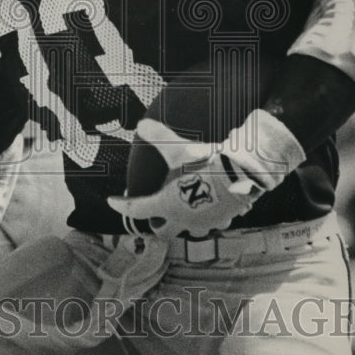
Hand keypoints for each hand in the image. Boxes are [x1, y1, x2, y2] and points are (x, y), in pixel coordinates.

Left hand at [108, 110, 303, 237]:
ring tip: (185, 205)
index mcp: (166, 206)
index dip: (120, 205)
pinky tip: (210, 203)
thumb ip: (158, 136)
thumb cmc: (206, 163)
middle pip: (162, 231)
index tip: (111, 201)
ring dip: (184, 220)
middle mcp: (183, 220)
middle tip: (155, 210)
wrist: (242, 172)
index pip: (135, 209)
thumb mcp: (179, 148)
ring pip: (189, 229)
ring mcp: (204, 223)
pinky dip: (208, 215)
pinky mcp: (223, 220)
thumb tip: (141, 123)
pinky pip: (212, 222)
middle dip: (158, 223)